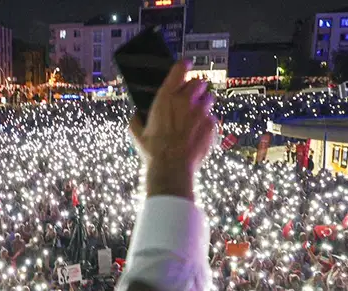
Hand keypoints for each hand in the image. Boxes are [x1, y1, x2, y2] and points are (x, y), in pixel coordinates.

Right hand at [129, 60, 215, 200]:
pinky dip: (207, 123)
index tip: (186, 66)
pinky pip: (212, 118)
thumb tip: (135, 115)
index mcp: (166, 97)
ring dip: (203, 104)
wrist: (172, 168)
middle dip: (196, 88)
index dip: (184, 65)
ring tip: (196, 117)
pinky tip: (198, 134)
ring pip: (208, 98)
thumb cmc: (153, 151)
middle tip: (191, 98)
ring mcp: (201, 112)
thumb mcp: (137, 133)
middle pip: (198, 82)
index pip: (180, 69)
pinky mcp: (211, 124)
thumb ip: (136, 119)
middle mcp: (185, 100)